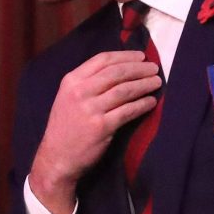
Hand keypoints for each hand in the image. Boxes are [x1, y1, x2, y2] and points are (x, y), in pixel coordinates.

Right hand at [29, 50, 160, 213]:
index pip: (102, 60)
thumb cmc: (65, 127)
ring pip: (124, 90)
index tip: (140, 56)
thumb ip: (87, 83)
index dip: (125, 56)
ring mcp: (90, 109)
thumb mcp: (67, 98)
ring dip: (144, 85)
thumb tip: (120, 70)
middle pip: (116, 73)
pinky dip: (142, 105)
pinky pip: (128, 111)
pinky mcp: (102, 126)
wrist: (57, 158)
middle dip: (138, 69)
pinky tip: (151, 102)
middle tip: (154, 69)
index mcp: (71, 81)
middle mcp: (80, 91)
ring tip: (157, 83)